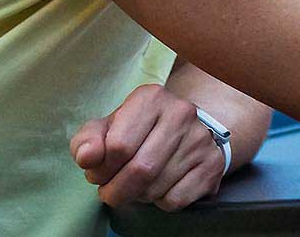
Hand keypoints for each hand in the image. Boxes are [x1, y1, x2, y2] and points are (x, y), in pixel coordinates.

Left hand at [69, 83, 226, 210]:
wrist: (185, 130)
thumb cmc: (138, 130)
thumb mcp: (107, 128)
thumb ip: (87, 140)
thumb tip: (87, 157)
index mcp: (150, 97)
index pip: (118, 146)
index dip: (101, 169)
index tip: (100, 173)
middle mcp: (181, 113)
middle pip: (139, 170)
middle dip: (116, 190)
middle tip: (111, 190)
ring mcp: (200, 138)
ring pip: (156, 188)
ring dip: (138, 196)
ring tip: (138, 183)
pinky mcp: (212, 164)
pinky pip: (176, 199)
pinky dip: (161, 202)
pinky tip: (161, 185)